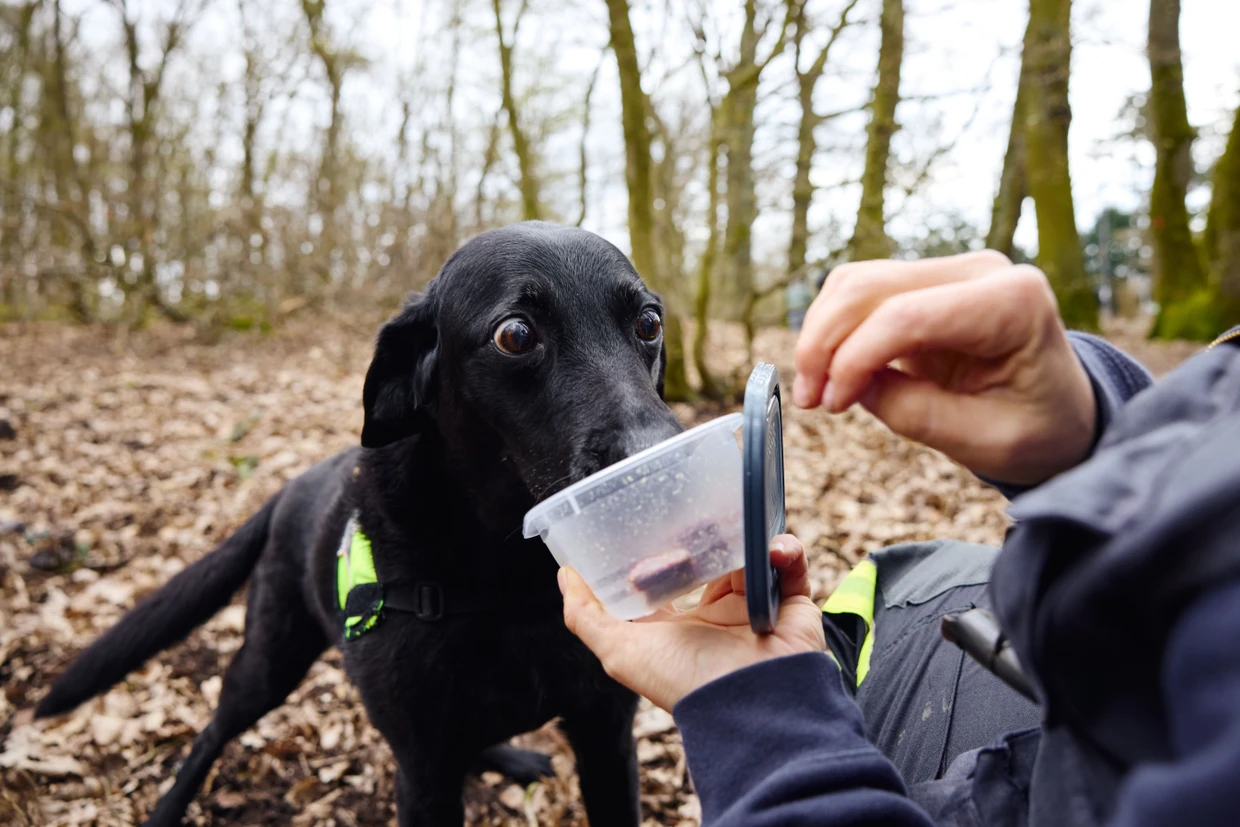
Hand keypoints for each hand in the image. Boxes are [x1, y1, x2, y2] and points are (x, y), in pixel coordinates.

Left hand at [559, 535, 825, 711]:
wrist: (752, 702)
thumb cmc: (683, 681)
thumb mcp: (620, 651)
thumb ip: (586, 616)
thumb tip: (565, 574)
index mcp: (680, 625)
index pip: (668, 578)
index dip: (659, 551)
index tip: (650, 518)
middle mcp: (717, 615)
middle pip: (712, 559)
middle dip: (708, 533)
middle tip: (702, 511)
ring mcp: (755, 607)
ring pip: (751, 555)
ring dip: (746, 536)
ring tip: (738, 525)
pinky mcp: (791, 603)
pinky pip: (790, 565)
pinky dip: (784, 551)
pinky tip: (772, 547)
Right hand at [792, 251, 1095, 484]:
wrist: (1065, 416)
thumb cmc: (1037, 431)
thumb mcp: (984, 440)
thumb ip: (915, 412)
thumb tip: (847, 385)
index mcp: (1013, 303)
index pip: (905, 316)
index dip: (853, 359)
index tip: (832, 408)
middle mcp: (981, 272)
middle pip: (870, 288)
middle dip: (823, 344)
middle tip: (808, 401)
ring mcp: (952, 272)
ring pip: (855, 282)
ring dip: (820, 334)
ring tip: (814, 391)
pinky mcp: (926, 285)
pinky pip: (860, 292)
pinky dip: (833, 329)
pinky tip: (832, 373)